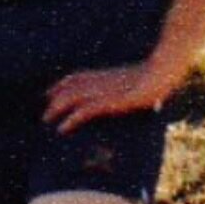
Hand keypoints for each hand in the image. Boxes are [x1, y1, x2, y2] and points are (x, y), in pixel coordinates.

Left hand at [43, 63, 172, 134]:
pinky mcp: (108, 102)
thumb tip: (121, 93)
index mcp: (100, 74)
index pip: (72, 79)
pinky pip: (83, 112)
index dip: (59, 87)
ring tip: (46, 121)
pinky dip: (70, 120)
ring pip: (68, 99)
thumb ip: (120, 84)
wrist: (160, 74)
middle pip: (65, 88)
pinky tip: (61, 129)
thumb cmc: (151, 77)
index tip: (48, 95)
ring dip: (55, 110)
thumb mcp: (131, 79)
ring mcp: (101, 91)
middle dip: (53, 100)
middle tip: (44, 113)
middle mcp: (95, 81)